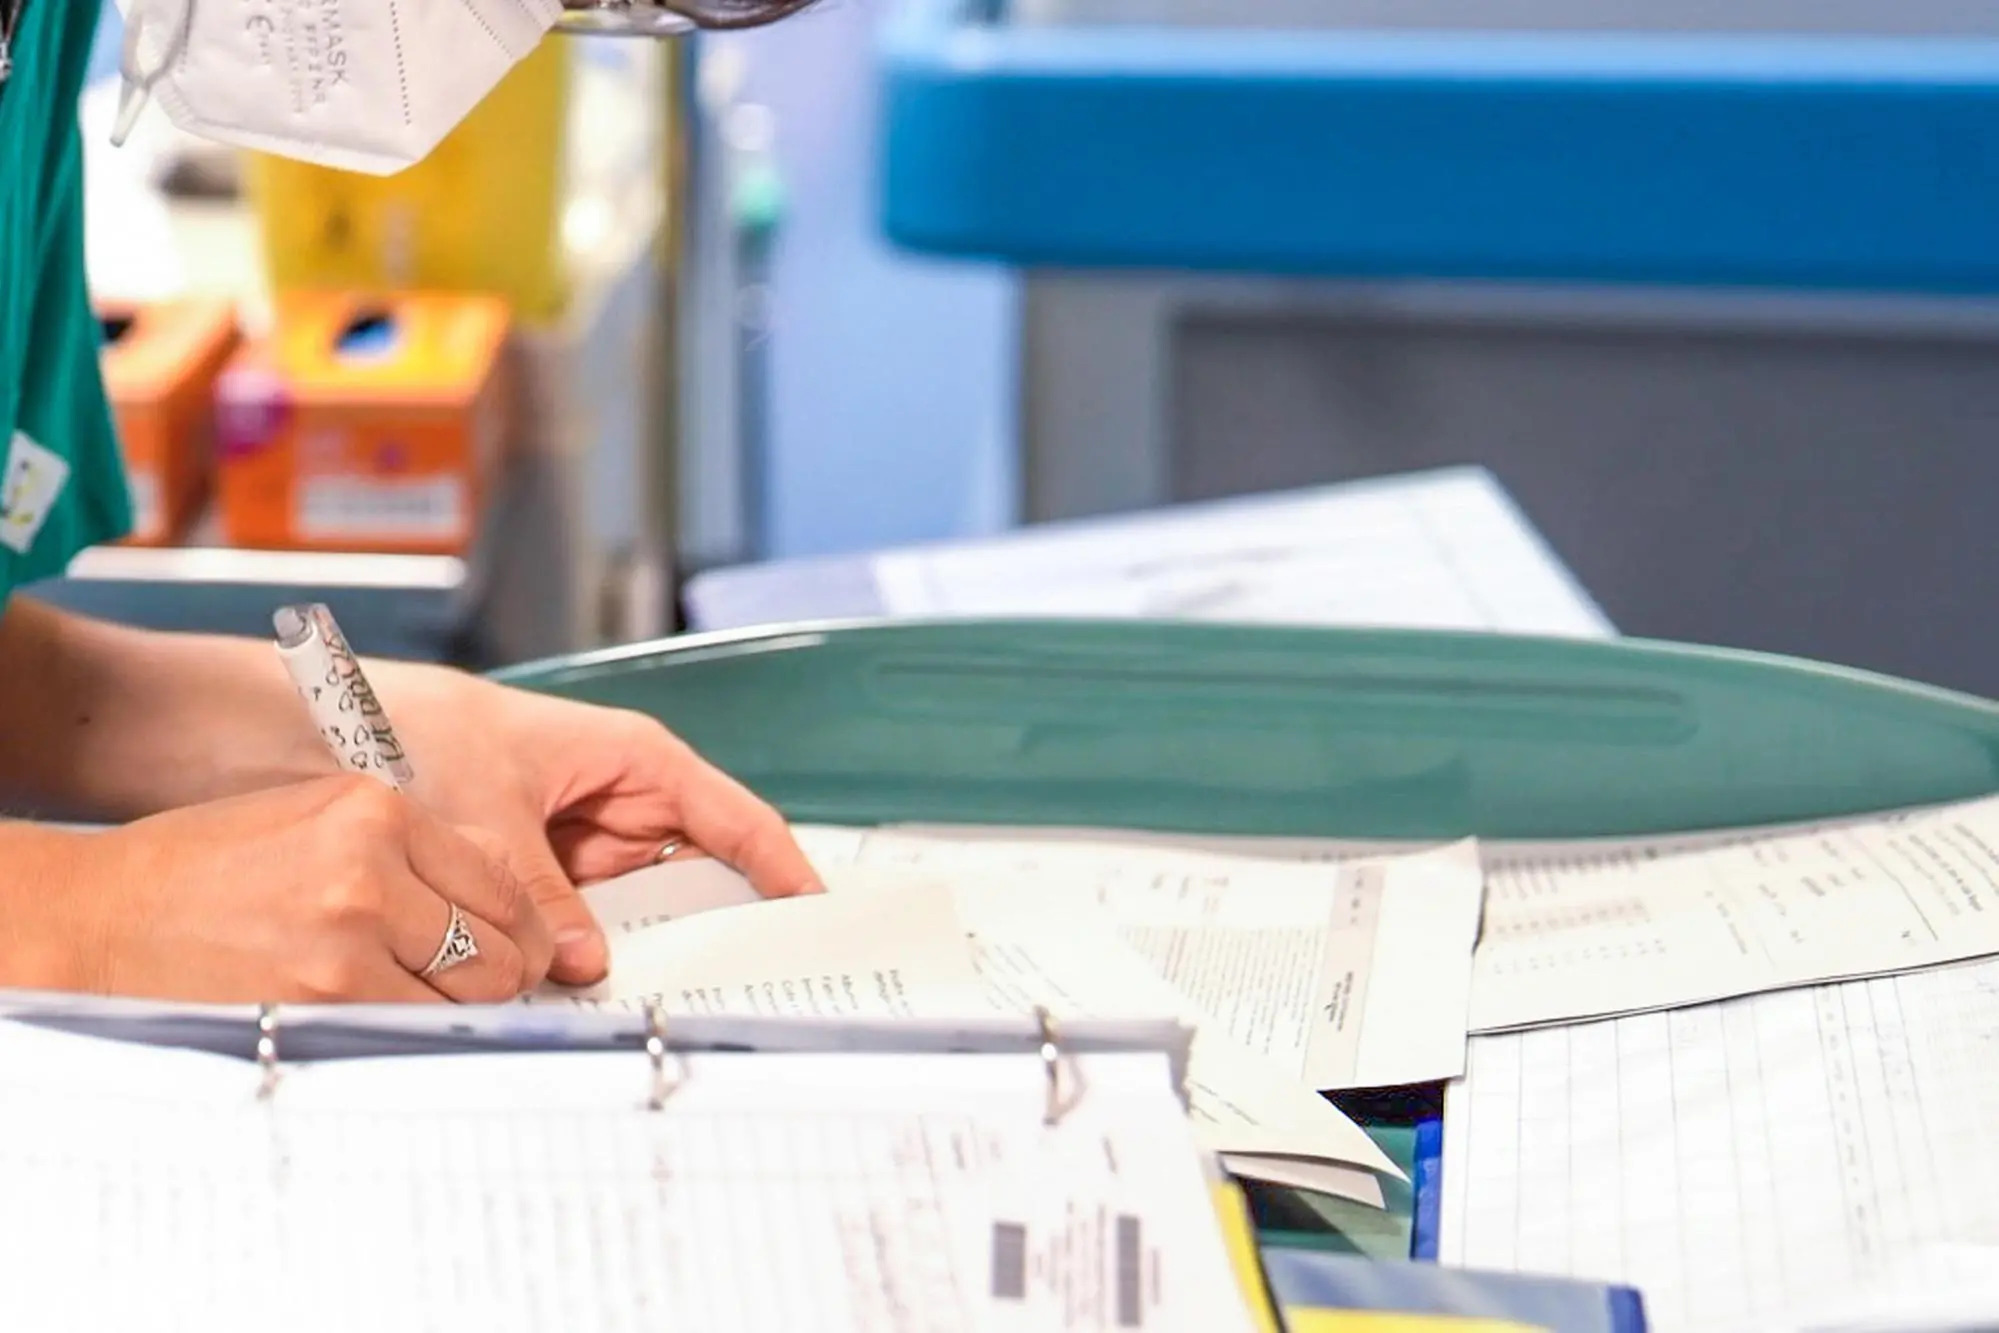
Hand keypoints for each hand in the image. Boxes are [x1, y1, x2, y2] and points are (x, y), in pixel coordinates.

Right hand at [25, 776, 554, 1003]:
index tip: (519, 942)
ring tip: (425, 998)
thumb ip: (418, 845)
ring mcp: (352, 937)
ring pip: (474, 994)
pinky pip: (419, 1028)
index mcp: (379, 811)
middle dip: (508, 970)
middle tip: (487, 982)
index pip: (506, 877)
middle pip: (506, 942)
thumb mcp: (322, 818)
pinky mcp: (327, 998)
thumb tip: (506, 887)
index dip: (523, 922)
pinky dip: (418, 1032)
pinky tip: (386, 1017)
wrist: (107, 917)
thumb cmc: (212, 868)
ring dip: (464, 1007)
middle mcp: (374, 866)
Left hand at [371, 664, 822, 987]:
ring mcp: (583, 840)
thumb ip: (540, 895)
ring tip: (670, 1000)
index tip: (816, 918)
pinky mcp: (543, 873)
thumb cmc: (410, 731)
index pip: (734, 819)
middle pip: (697, 873)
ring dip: (645, 949)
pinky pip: (586, 922)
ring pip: (642, 908)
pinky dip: (588, 954)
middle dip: (715, 927)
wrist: (311, 729)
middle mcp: (620, 800)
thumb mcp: (485, 817)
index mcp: (634, 759)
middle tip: (740, 987)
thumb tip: (579, 964)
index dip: (781, 868)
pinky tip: (593, 993)